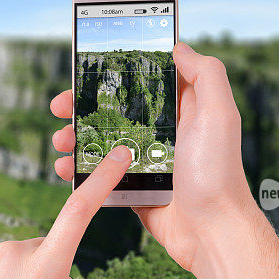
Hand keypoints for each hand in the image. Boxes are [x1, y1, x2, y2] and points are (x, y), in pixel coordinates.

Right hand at [51, 42, 252, 271]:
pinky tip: (65, 168)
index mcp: (183, 110)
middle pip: (115, 110)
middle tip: (59, 105)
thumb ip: (206, 73)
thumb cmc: (217, 173)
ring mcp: (146, 161)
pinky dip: (79, 170)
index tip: (87, 68)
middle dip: (84, 106)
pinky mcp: (134, 188)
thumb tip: (177, 46)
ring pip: (102, 142)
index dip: (116, 72)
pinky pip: (100, 175)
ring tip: (59, 140)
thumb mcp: (219, 114)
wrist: (211, 232)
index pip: (144, 81)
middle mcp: (164, 132)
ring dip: (75, 137)